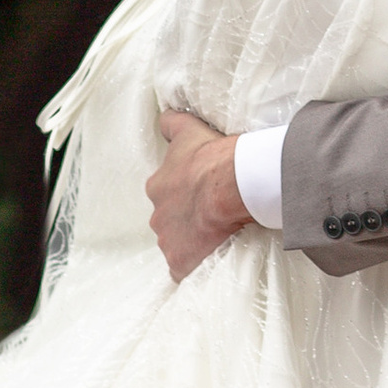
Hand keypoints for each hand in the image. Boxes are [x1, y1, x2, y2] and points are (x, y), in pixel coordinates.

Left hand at [148, 110, 249, 279]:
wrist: (229, 184)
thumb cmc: (212, 157)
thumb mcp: (189, 130)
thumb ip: (173, 123)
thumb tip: (164, 117)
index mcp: (157, 187)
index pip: (168, 195)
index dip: (187, 195)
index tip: (204, 195)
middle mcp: (158, 217)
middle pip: (172, 222)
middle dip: (189, 220)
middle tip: (215, 216)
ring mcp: (168, 243)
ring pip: (179, 246)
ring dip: (195, 243)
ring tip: (221, 236)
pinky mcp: (182, 263)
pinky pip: (185, 270)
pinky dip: (197, 266)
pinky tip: (215, 259)